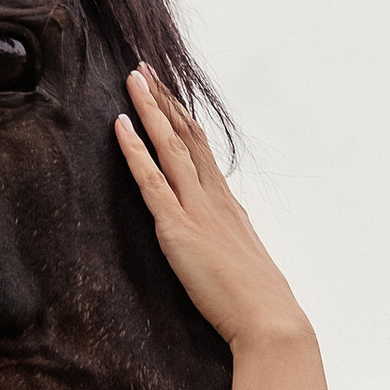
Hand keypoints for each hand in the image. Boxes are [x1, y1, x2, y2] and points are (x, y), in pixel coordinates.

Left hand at [117, 69, 308, 354]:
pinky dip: (134, 150)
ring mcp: (197, 209)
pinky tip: (120, 125)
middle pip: (186, 136)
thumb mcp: (244, 262)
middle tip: (144, 69)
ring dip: (149, 109)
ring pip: (170, 146)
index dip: (182, 118)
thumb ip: (228, 243)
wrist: (269, 320)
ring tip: (132, 79)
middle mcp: (214, 197)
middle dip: (163, 100)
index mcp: (229, 204)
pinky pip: (151, 180)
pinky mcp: (178, 228)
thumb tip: (220, 241)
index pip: (202, 149)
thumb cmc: (258, 302)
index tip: (167, 94)